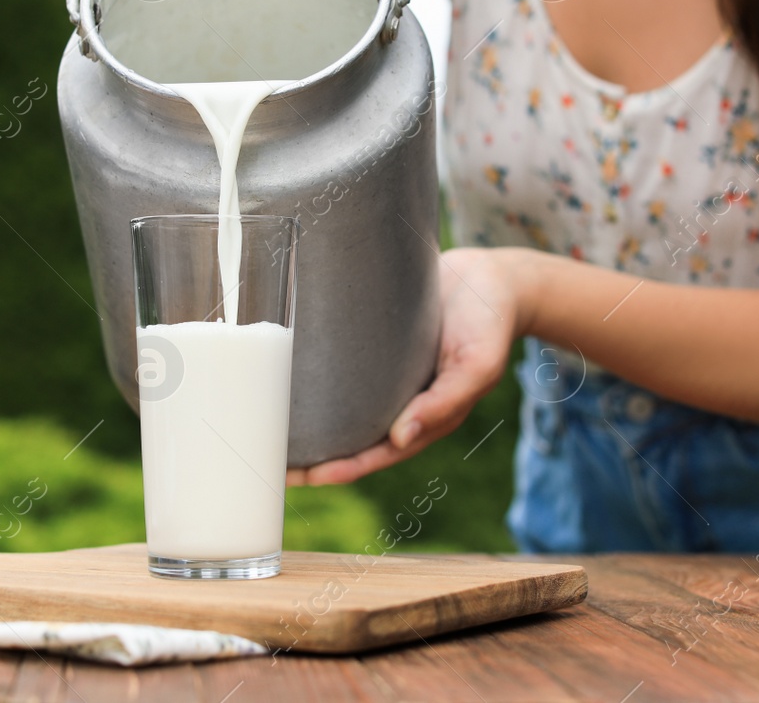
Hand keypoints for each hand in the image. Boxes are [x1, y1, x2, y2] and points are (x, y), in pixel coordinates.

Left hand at [288, 248, 522, 485]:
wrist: (494, 279)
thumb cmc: (490, 325)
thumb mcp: (477, 365)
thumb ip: (444, 402)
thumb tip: (400, 438)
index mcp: (423, 418)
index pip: (374, 455)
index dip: (338, 470)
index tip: (303, 479)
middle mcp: (399, 402)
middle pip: (348, 437)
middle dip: (311, 453)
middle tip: (267, 455)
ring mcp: (386, 376)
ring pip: (340, 407)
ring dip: (307, 418)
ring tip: (264, 420)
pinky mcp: (375, 345)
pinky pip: (343, 369)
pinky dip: (317, 378)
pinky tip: (287, 374)